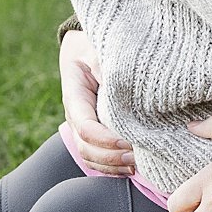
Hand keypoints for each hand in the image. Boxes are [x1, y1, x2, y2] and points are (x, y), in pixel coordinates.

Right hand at [59, 28, 133, 173]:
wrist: (89, 45)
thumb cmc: (97, 44)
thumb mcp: (100, 48)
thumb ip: (108, 66)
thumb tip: (123, 84)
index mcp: (75, 94)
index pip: (85, 126)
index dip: (106, 140)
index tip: (129, 141)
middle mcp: (76, 113)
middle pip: (85, 146)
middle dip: (110, 157)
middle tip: (136, 156)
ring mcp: (82, 123)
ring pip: (88, 155)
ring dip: (110, 165)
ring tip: (135, 165)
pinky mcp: (93, 129)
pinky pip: (95, 156)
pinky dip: (110, 167)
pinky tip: (130, 167)